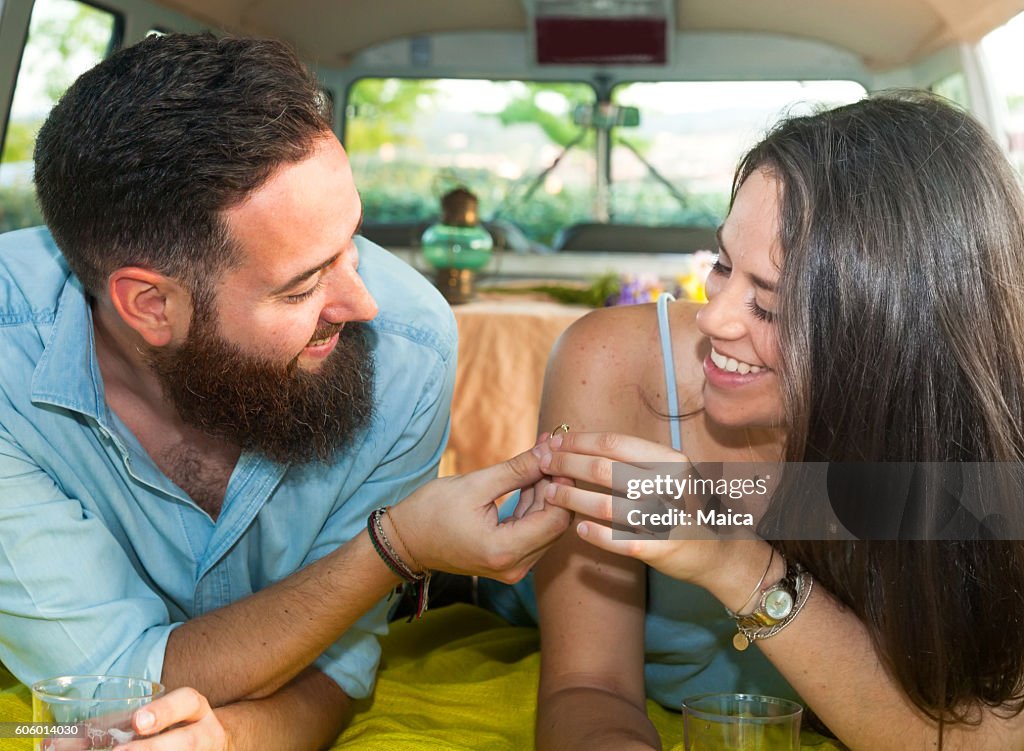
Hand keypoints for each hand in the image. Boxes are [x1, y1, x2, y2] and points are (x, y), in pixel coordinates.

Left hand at [112, 687, 228, 750]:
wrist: (208, 745)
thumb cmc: (169, 728)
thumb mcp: (155, 716)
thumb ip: (117, 724)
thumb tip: (55, 743)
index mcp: (194, 710)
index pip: (187, 701)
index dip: (163, 711)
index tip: (137, 722)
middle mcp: (204, 734)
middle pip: (188, 742)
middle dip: (153, 750)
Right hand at [389, 441, 571, 582]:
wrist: (406, 542)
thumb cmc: (431, 512)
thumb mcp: (475, 484)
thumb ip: (517, 470)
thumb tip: (549, 451)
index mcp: (504, 551)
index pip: (555, 519)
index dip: (562, 485)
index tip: (558, 454)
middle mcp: (515, 567)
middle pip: (555, 524)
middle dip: (556, 485)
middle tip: (551, 450)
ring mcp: (513, 568)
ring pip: (547, 526)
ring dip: (546, 492)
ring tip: (540, 456)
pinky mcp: (510, 561)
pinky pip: (533, 530)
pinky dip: (534, 504)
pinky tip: (530, 477)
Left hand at [536, 430, 759, 590]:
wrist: (721, 552)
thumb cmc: (683, 508)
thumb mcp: (666, 475)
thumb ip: (630, 461)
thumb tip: (578, 444)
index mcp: (671, 460)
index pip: (614, 443)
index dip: (579, 441)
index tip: (554, 442)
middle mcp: (671, 484)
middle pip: (606, 469)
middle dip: (567, 465)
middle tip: (543, 465)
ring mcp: (669, 517)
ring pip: (608, 504)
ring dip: (573, 499)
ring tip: (552, 495)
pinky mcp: (664, 548)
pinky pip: (621, 540)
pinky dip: (596, 534)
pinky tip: (579, 529)